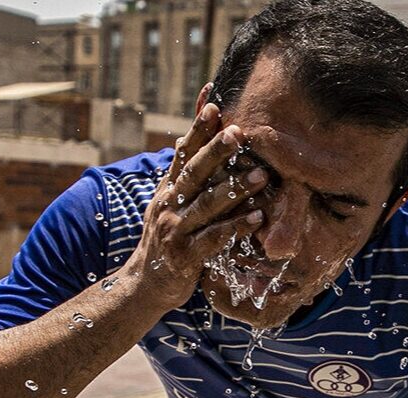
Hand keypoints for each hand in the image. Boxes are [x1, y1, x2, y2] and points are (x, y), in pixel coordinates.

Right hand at [124, 84, 269, 309]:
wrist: (146, 284)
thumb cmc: (167, 239)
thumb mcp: (168, 203)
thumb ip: (179, 175)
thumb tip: (183, 139)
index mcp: (167, 189)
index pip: (182, 152)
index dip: (197, 128)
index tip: (214, 103)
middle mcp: (168, 205)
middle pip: (193, 173)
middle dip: (215, 151)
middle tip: (238, 132)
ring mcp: (176, 231)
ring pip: (207, 206)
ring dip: (235, 190)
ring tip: (261, 177)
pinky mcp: (185, 257)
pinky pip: (215, 240)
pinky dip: (237, 228)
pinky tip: (258, 218)